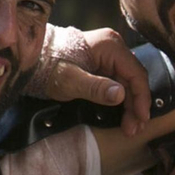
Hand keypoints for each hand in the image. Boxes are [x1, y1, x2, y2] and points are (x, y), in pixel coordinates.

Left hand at [33, 26, 152, 131]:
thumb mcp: (70, 81)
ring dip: (130, 105)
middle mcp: (113, 47)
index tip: (141, 118)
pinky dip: (122, 100)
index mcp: (110, 46)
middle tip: (134, 129)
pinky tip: (123, 115)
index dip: (141, 98)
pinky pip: (119, 82)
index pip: (136, 73)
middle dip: (136, 105)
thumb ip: (95, 88)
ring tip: (130, 127)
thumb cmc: (48, 67)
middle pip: (134, 79)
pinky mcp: (103, 64)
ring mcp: (109, 55)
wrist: (33, 60)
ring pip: (128, 83)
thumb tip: (121, 95)